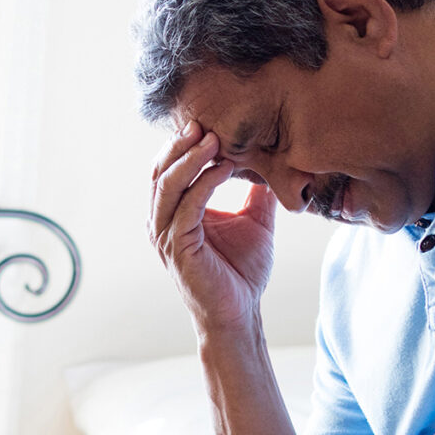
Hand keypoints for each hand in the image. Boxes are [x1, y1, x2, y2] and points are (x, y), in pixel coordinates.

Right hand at [149, 122, 277, 338]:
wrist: (241, 312)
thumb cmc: (242, 271)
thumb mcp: (254, 220)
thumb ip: (256, 192)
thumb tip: (274, 163)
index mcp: (173, 213)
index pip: (168, 169)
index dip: (183, 145)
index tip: (208, 122)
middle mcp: (162, 222)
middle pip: (160, 171)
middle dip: (180, 144)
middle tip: (204, 122)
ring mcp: (166, 235)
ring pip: (167, 185)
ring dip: (190, 159)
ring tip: (213, 139)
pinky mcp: (178, 248)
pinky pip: (187, 207)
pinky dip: (205, 183)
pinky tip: (226, 168)